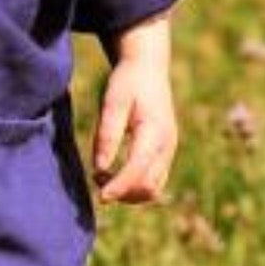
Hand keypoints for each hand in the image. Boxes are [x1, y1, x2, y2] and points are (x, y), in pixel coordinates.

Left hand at [91, 46, 178, 202]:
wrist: (149, 68)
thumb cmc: (128, 82)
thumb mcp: (113, 102)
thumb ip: (107, 134)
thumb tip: (99, 167)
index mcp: (155, 132)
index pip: (138, 170)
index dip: (119, 187)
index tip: (99, 197)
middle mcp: (167, 145)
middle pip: (148, 187)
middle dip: (122, 192)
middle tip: (96, 177)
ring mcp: (169, 151)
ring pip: (152, 189)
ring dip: (128, 192)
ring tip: (102, 175)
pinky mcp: (165, 153)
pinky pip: (153, 181)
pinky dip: (134, 185)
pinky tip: (114, 172)